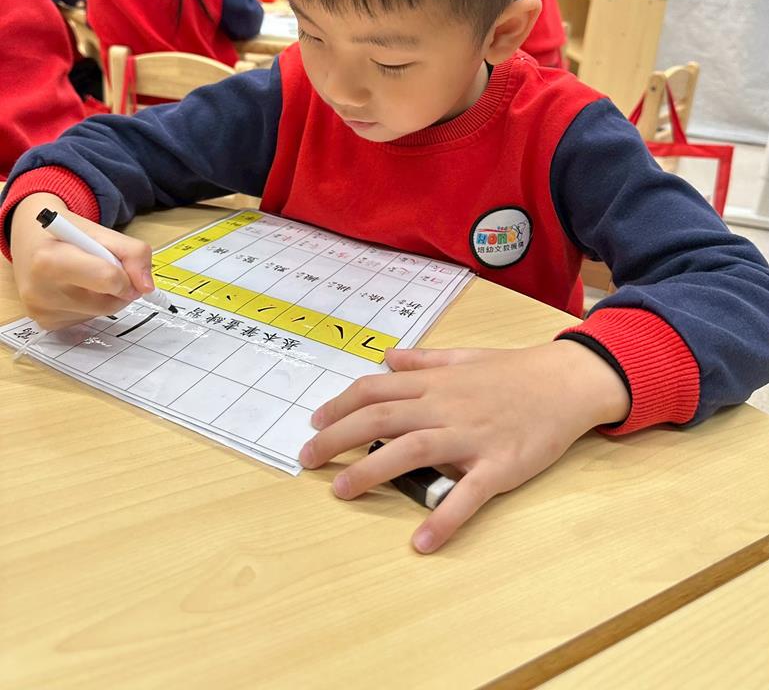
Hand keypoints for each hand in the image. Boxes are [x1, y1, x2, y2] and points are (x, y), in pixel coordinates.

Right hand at [9, 193, 153, 329]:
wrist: (31, 240)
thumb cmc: (68, 234)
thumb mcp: (102, 232)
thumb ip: (133, 253)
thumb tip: (147, 287)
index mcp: (49, 261)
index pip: (108, 279)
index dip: (126, 274)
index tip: (125, 266)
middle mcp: (39, 291)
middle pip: (107, 302)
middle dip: (119, 287)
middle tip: (107, 267)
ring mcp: (41, 312)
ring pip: (100, 314)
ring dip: (106, 297)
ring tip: (88, 275)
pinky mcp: (46, 324)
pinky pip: (87, 320)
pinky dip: (92, 306)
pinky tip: (76, 289)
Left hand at [299, 341, 629, 551]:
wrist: (566, 382)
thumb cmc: (515, 371)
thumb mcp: (465, 357)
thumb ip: (425, 360)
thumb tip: (387, 358)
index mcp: (437, 382)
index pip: (377, 390)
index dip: (340, 405)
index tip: (315, 423)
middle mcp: (447, 405)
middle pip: (382, 418)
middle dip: (339, 437)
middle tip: (308, 460)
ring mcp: (472, 436)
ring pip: (412, 449)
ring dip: (372, 470)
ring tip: (341, 491)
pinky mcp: (500, 465)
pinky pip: (468, 494)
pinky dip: (444, 518)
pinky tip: (421, 542)